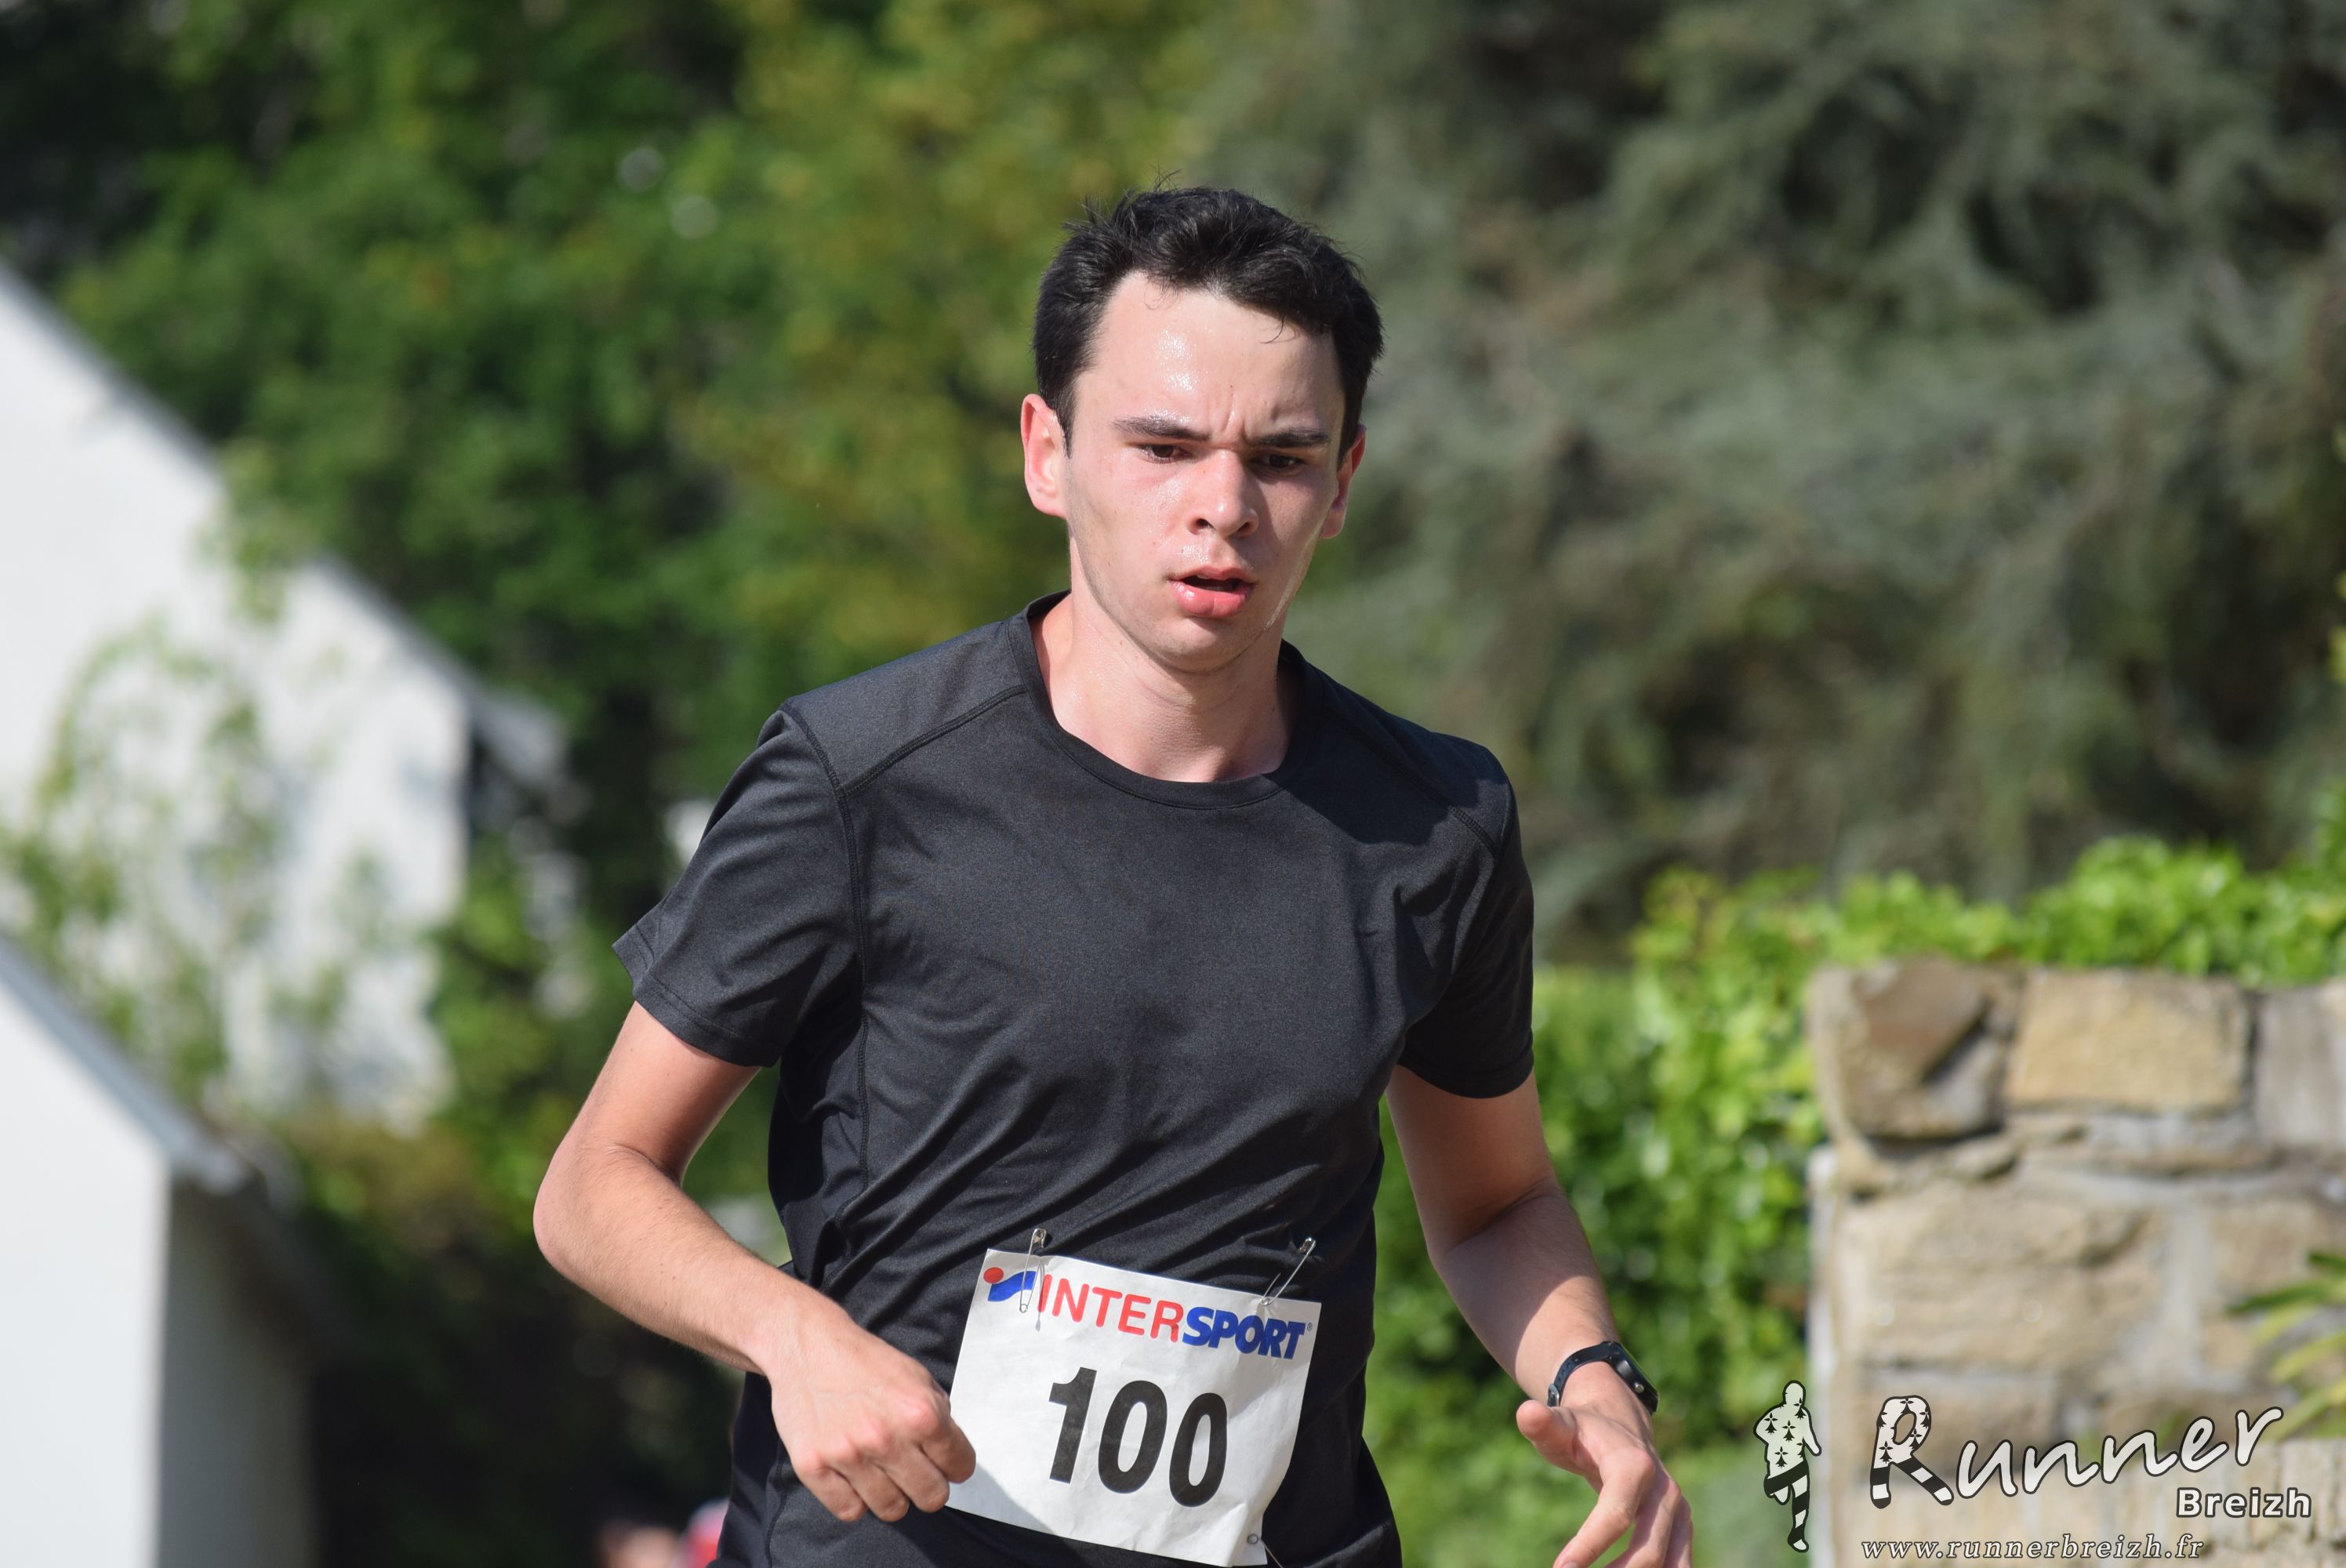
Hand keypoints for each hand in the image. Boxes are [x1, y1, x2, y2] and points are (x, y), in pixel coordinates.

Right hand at [763, 1293, 977, 1523]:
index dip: (956, 1465)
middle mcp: (887, 1438)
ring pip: (892, 1509)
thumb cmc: (865, 1362)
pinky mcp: (814, 1467)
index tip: (945, 1463)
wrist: (807, 1346)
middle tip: (916, 1473)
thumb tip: (951, 1455)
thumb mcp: (917, 1377)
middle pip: (932, 1497)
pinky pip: (850, 1511)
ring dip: (893, 1495)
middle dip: (930, 1487)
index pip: (961, 1467)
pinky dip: (856, 1499)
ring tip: (883, 1473)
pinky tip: (855, 1477)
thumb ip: (938, 1416)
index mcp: (920, 1413)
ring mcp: (848, 1455)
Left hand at [1516, 1375, 1692, 1567]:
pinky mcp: (1681, 1525)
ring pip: (1669, 1562)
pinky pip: (1678, 1562)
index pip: (1615, 1515)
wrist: (1620, 1422)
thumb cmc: (1581, 1429)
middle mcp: (1665, 1491)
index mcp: (1634, 1466)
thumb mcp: (1560, 1424)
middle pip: (1648, 1550)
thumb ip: (1542, 1424)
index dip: (1589, 1546)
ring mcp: (1678, 1510)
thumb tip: (1526, 1413)